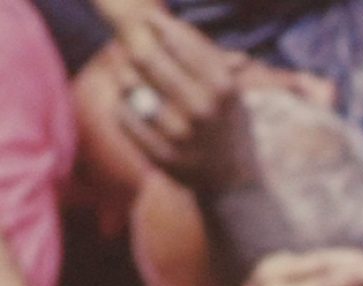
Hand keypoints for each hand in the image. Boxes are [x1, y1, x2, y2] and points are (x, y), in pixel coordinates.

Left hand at [114, 9, 334, 183]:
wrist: (234, 184)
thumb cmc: (229, 127)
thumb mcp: (230, 91)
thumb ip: (206, 58)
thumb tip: (170, 25)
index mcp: (223, 87)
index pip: (180, 41)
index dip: (160, 25)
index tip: (150, 19)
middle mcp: (203, 108)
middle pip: (148, 57)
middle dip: (137, 45)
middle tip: (132, 43)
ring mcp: (181, 134)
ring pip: (131, 86)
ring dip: (126, 76)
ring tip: (130, 75)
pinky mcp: (162, 156)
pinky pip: (125, 118)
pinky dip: (124, 106)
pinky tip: (131, 104)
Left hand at [218, 248, 362, 285]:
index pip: (325, 284)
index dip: (357, 275)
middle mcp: (268, 279)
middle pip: (325, 263)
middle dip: (358, 264)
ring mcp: (269, 268)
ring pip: (321, 260)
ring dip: (348, 265)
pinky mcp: (273, 264)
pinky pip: (313, 263)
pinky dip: (334, 269)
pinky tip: (352, 277)